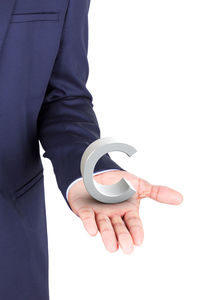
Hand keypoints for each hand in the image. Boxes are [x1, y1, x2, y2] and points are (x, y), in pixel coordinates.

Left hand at [68, 170, 182, 253]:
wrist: (97, 172)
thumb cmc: (117, 181)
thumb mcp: (138, 184)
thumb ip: (157, 192)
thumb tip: (180, 198)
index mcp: (127, 210)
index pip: (133, 222)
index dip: (136, 231)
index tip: (138, 241)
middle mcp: (113, 214)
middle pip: (119, 227)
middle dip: (123, 237)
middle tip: (126, 248)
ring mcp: (98, 213)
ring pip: (104, 225)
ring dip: (107, 235)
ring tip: (111, 246)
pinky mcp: (84, 209)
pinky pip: (86, 217)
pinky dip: (89, 223)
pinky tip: (92, 230)